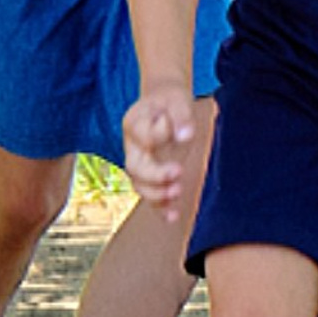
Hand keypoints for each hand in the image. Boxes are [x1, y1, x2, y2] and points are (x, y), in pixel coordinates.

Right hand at [122, 85, 196, 211]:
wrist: (166, 103)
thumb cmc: (170, 100)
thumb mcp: (177, 99)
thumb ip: (181, 115)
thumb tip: (185, 135)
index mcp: (134, 122)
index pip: (142, 134)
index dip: (160, 134)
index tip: (181, 130)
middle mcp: (132, 146)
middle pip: (135, 167)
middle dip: (155, 174)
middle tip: (178, 171)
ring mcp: (140, 162)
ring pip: (140, 185)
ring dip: (157, 194)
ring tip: (177, 192)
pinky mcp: (152, 175)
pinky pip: (152, 195)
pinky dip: (161, 209)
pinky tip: (173, 217)